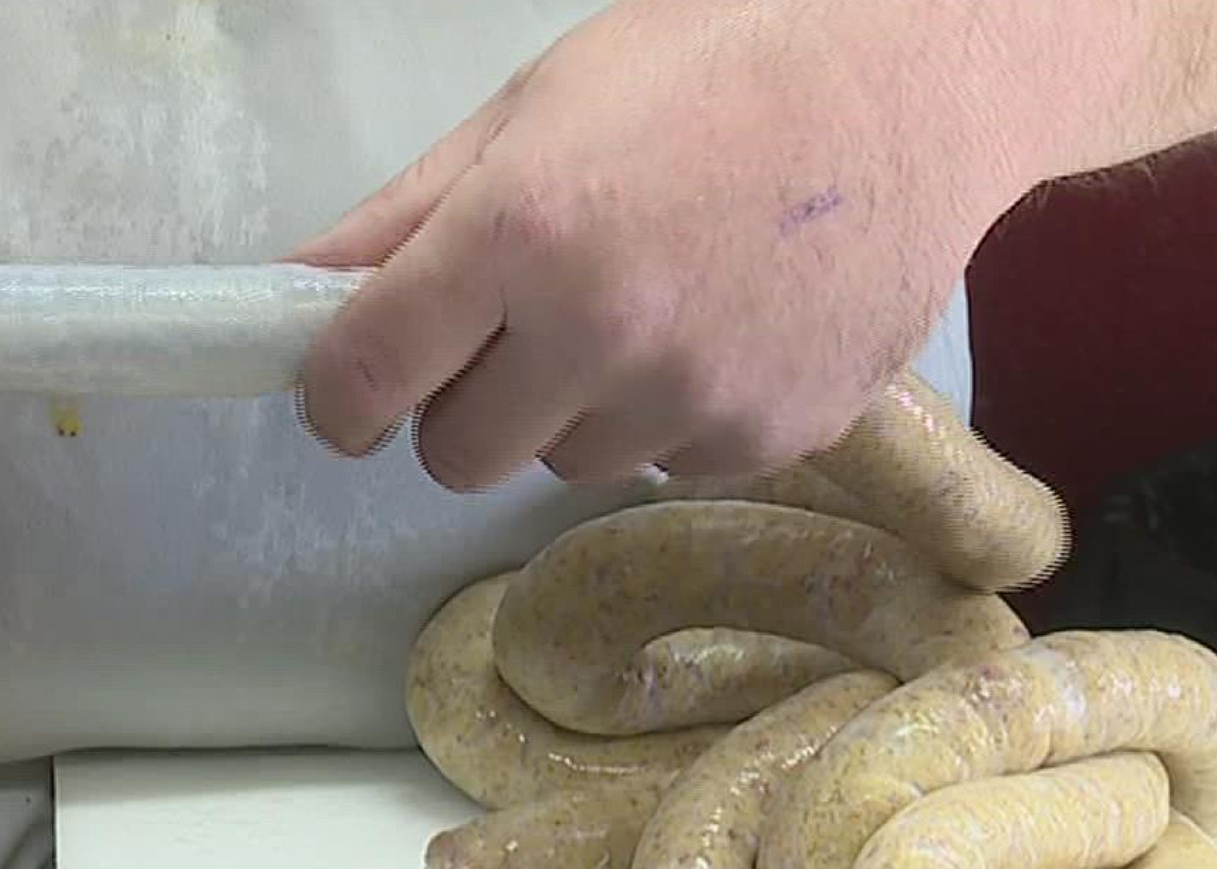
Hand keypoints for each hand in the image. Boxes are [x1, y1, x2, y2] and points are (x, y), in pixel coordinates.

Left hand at [293, 0, 1042, 489]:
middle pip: (458, 457)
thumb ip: (409, 210)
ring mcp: (695, 400)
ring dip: (575, 408)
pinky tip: (723, 324)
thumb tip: (299, 283)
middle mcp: (602, 335)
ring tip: (649, 302)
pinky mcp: (773, 439)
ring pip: (567, 464)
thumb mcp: (540, 104)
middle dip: (463, 404)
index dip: (336, 394)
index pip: (364, 376)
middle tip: (516, 328)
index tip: (351, 388)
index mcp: (522, 233)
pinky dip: (671, 416)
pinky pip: (669, 462)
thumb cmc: (721, 57)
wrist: (917, 80)